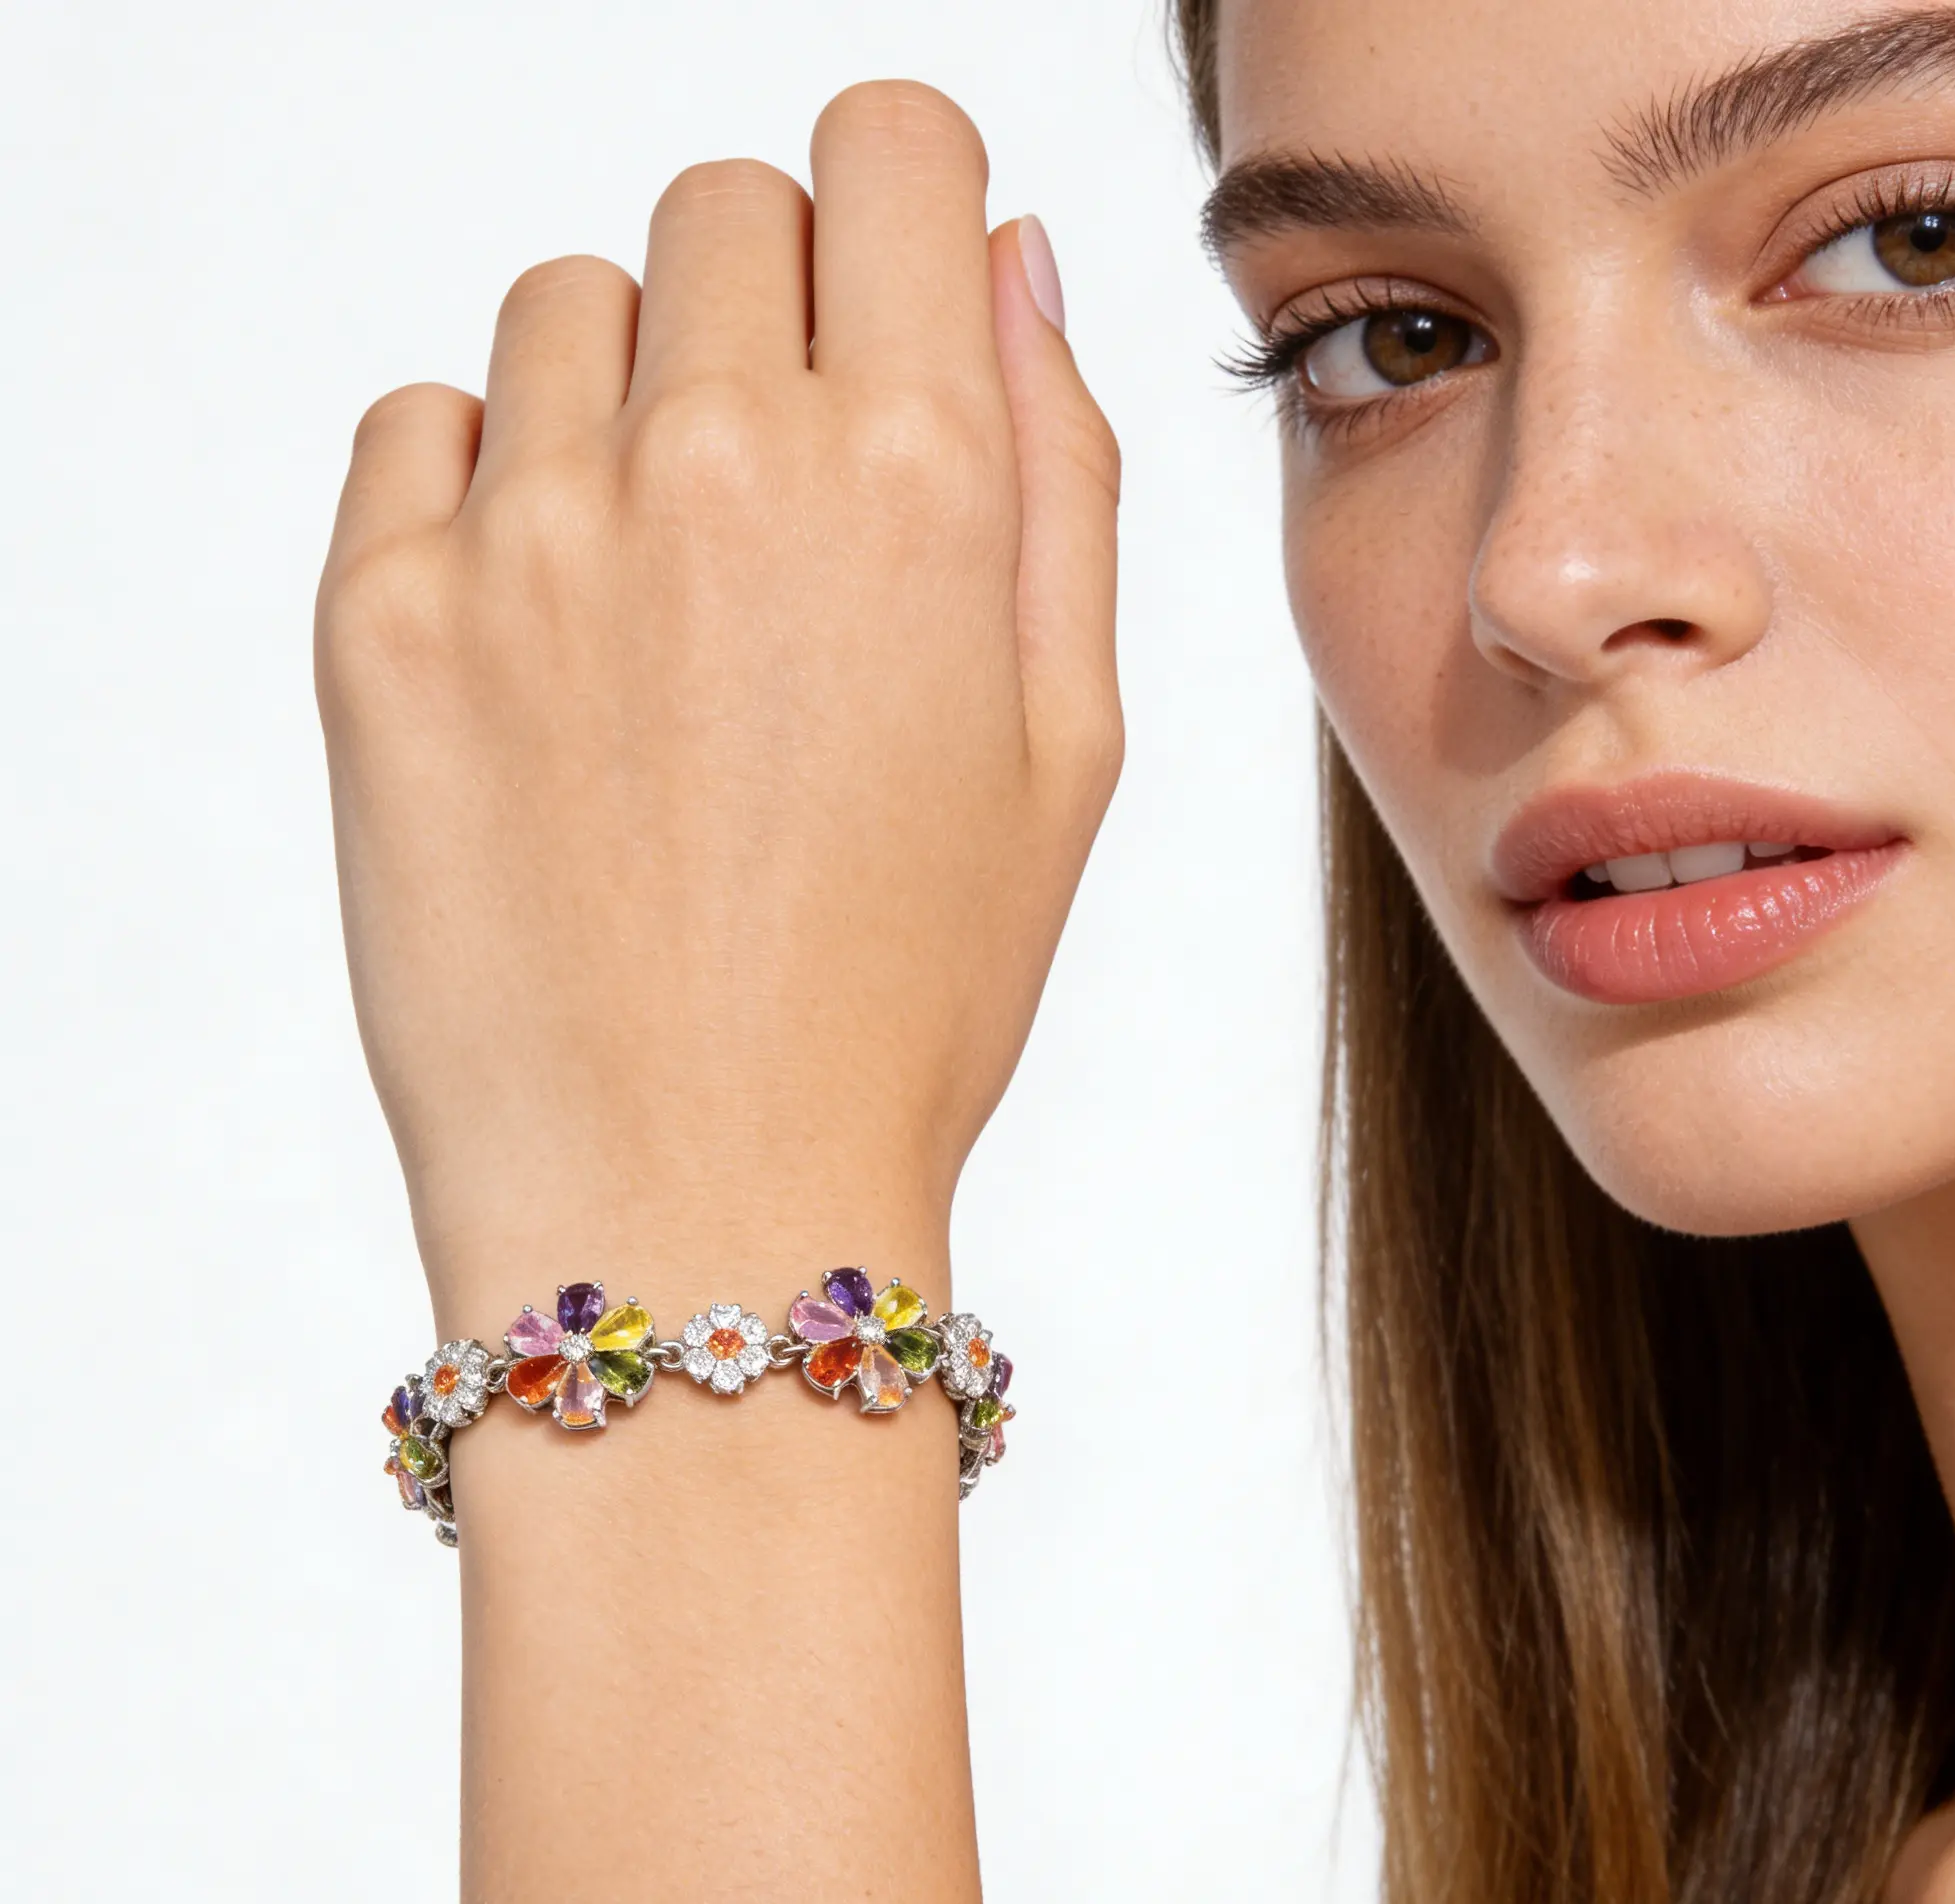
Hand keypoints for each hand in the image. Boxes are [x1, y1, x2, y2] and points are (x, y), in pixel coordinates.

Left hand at [316, 83, 1120, 1323]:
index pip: (894, 149)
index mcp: (917, 480)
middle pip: (725, 206)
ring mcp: (529, 535)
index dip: (906, 210)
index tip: (891, 304)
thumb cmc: (909, 997)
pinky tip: (552, 637)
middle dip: (775, 309)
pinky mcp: (380, 620)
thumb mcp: (1070, 747)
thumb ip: (1060, 470)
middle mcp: (715, 463)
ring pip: (567, 304)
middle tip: (788, 505)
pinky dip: (487, 482)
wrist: (696, 1198)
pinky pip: (420, 423)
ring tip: (666, 603)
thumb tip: (1011, 257)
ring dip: (629, 399)